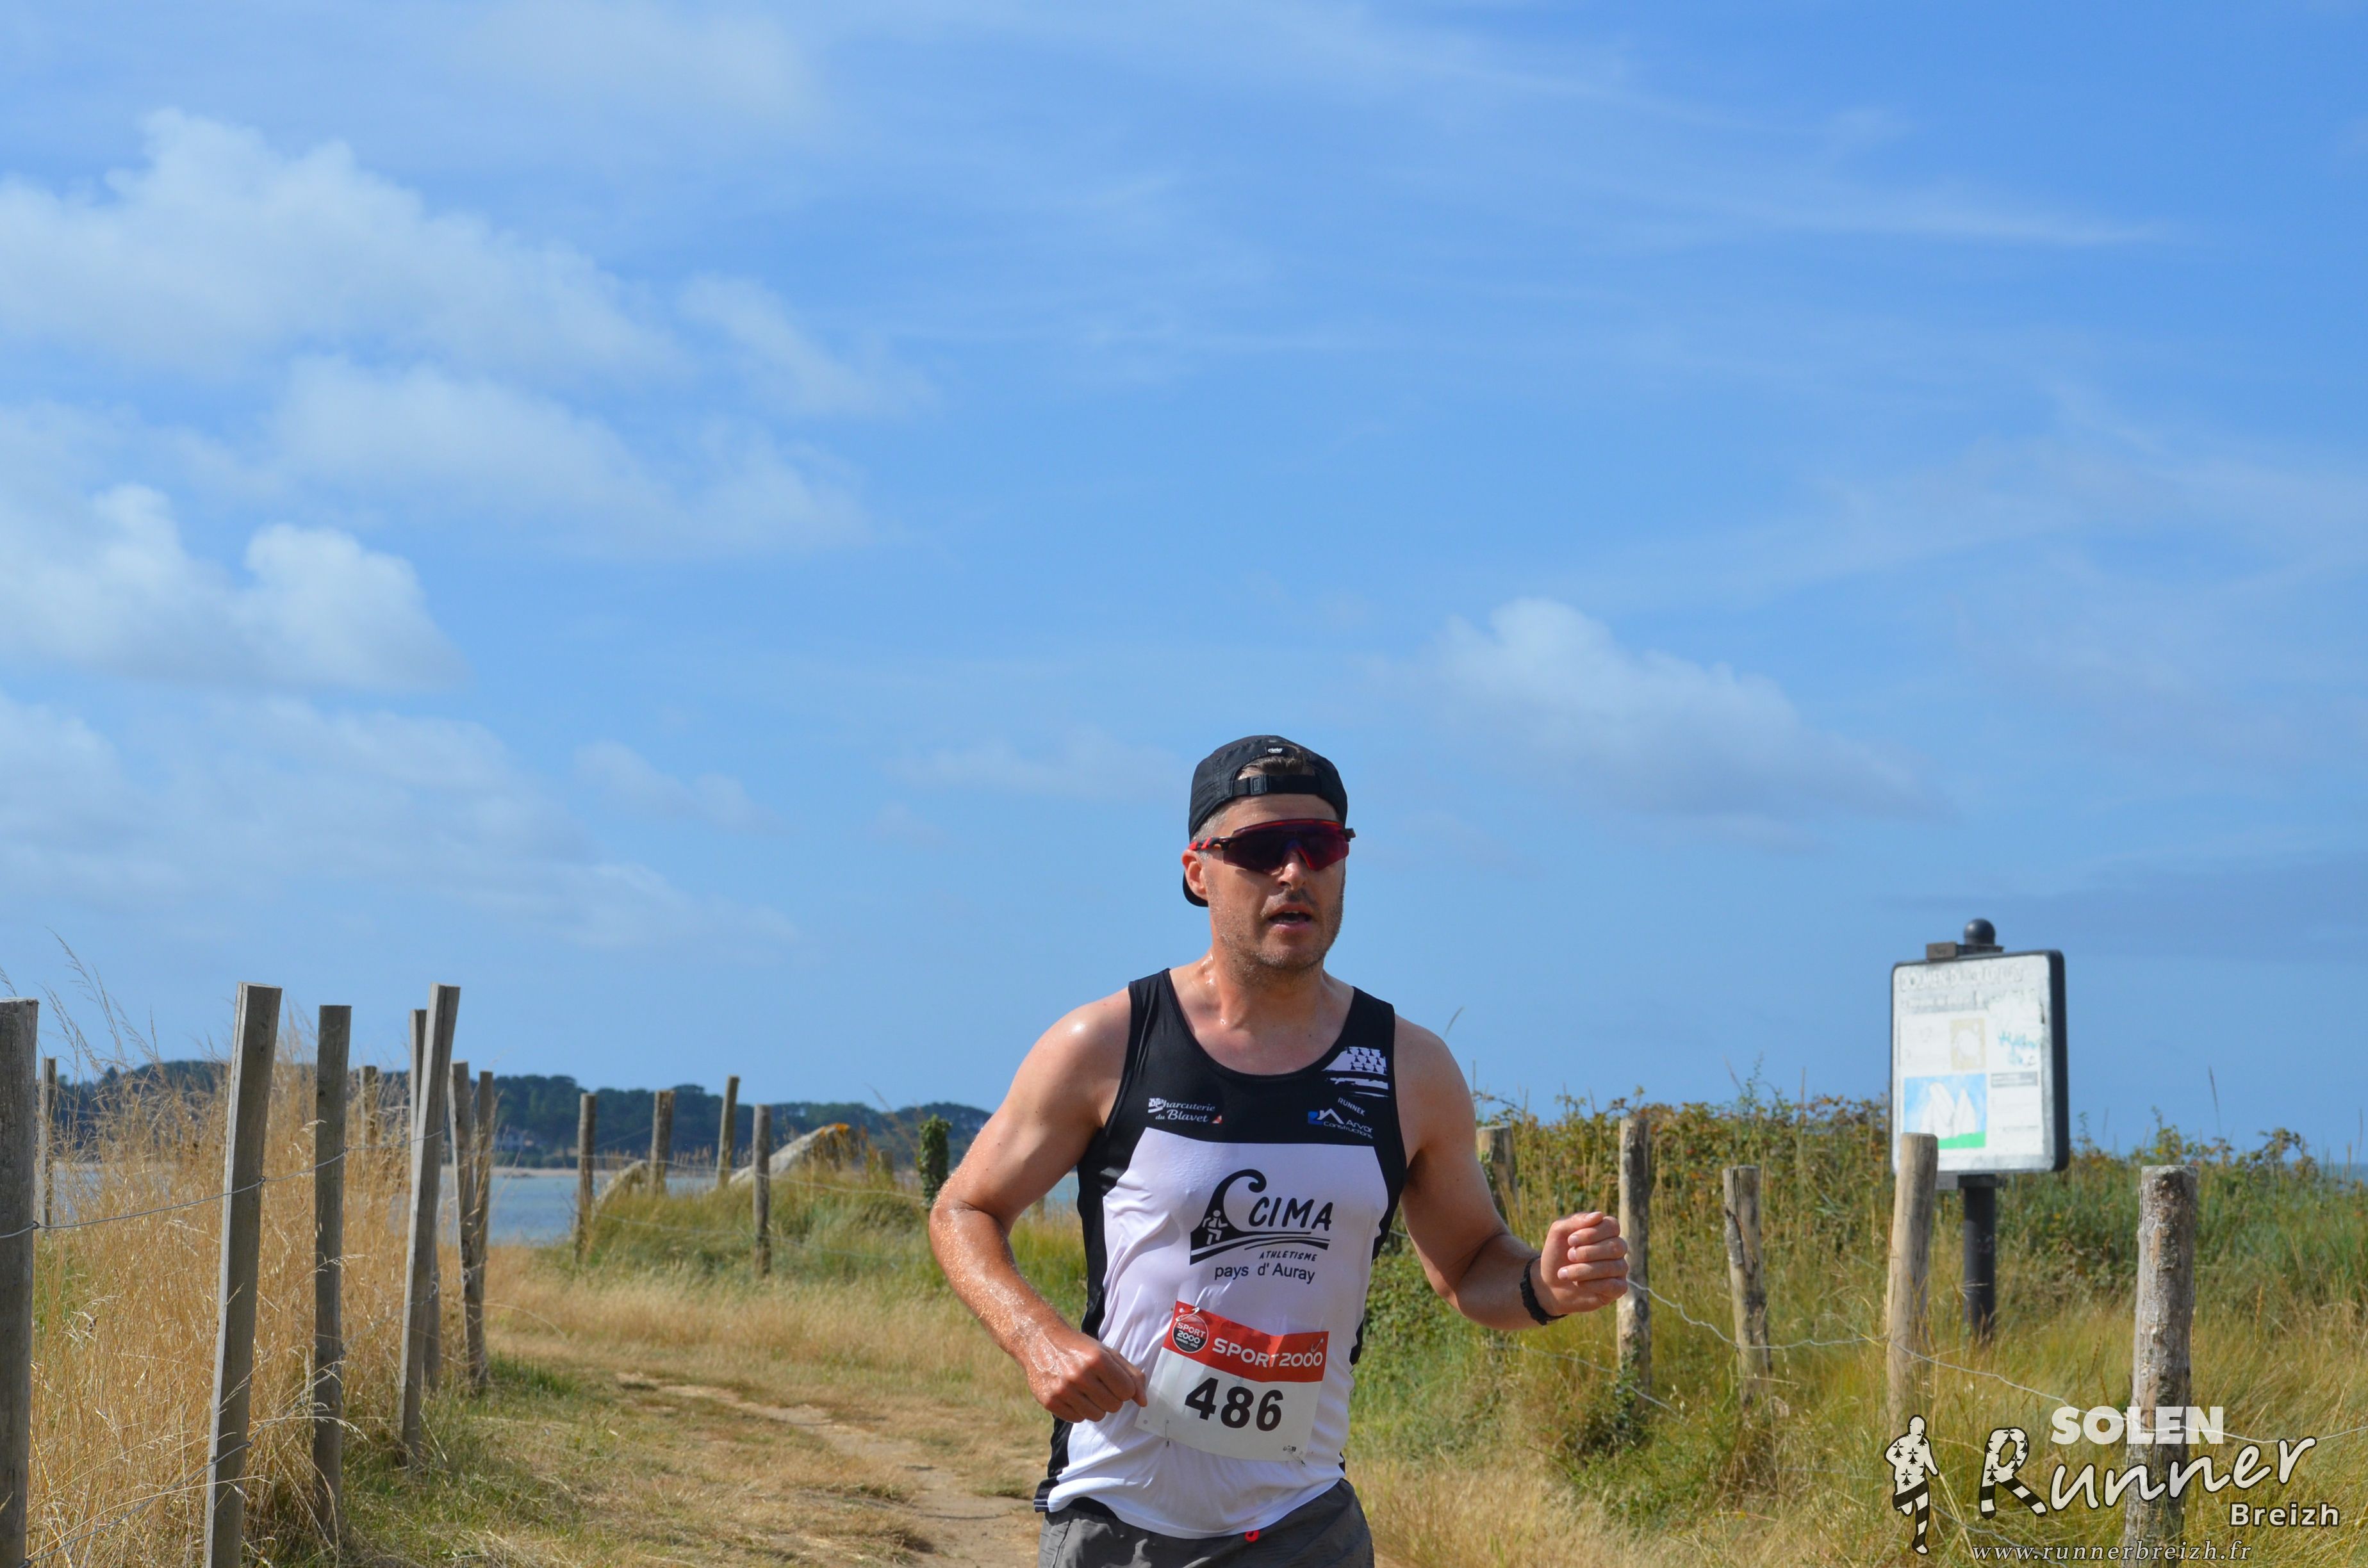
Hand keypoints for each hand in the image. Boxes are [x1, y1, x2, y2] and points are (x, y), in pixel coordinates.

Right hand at [1021, 1323, 1147, 1422]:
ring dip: (1096, 1406)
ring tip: (1086, 1390)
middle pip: (1113, 1406)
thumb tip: (1143, 1402)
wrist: (1041, 1341)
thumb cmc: (1080, 1348)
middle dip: (1111, 1397)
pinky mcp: (1050, 1401)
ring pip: (1096, 1416)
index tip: (1114, 1380)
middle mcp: (1079, 1374)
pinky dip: (1078, 1410)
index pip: (1127, 1392)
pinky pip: (1077, 1419)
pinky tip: (1072, 1394)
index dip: (1123, 1388)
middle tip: (1098, 1384)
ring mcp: (1063, 1389)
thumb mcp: (1108, 1353)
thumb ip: (1131, 1375)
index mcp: (1097, 1359)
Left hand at [1533, 1210, 1626, 1315]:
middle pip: (1615, 1246)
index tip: (1571, 1240)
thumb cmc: (1557, 1254)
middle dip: (1587, 1252)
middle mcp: (1617, 1249)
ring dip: (1584, 1270)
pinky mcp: (1618, 1289)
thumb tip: (1598, 1215)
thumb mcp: (1559, 1232)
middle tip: (1569, 1256)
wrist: (1550, 1283)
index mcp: (1606, 1231)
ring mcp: (1619, 1269)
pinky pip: (1614, 1285)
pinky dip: (1592, 1284)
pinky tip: (1578, 1284)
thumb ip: (1576, 1220)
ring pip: (1613, 1267)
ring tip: (1564, 1273)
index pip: (1612, 1226)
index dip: (1592, 1233)